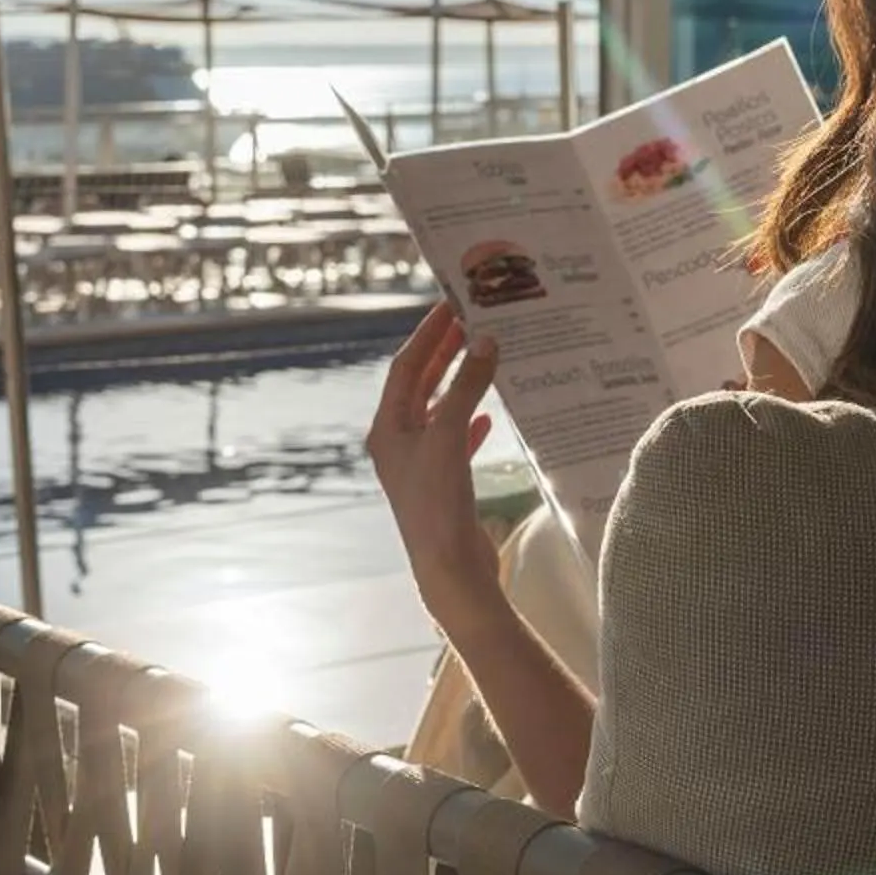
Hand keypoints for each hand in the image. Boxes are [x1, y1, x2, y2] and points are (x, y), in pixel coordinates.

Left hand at [368, 301, 505, 632]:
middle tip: (472, 320)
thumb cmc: (438, 504)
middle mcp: (397, 443)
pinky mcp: (442, 483)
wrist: (448, 569)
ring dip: (459, 383)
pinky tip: (489, 416)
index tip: (451, 304)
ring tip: (485, 355)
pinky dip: (470, 422)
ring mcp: (419, 464)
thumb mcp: (448, 437)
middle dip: (444, 353)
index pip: (405, 366)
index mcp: (387, 428)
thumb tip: (484, 342)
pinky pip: (454, 441)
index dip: (428, 334)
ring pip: (438, 410)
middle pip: (420, 385)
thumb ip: (466, 388)